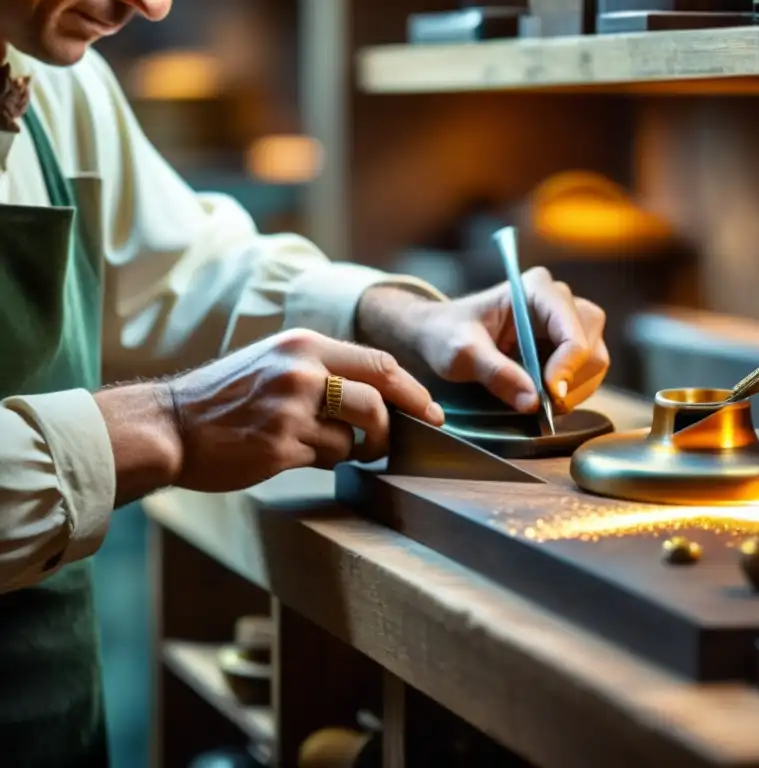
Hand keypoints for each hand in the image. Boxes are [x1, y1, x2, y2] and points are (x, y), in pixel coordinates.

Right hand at [97, 329, 443, 499]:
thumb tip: (382, 396)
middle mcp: (301, 372)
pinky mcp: (281, 446)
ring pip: (355, 436)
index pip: (379, 364)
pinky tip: (295, 454)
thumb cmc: (226, 397)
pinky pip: (328, 458)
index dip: (413, 391)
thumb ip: (325, 370)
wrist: (170, 424)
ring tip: (327, 447)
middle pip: (378, 400)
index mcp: (304, 346)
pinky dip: (324, 461)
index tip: (432, 412)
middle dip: (394, 427)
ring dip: (352, 449)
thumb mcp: (275, 362)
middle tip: (391, 443)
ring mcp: (291, 410)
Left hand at [357, 269, 609, 412]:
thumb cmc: (446, 333)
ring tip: (543, 404)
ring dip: (575, 389)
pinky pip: (586, 371)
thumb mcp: (461, 353)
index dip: (567, 365)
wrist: (439, 334)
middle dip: (574, 379)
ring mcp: (565, 322)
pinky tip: (544, 398)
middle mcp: (557, 300)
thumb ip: (495, 373)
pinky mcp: (564, 344)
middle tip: (546, 404)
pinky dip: (571, 391)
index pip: (572, 329)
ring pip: (595, 360)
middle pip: (592, 343)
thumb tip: (533, 401)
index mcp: (535, 289)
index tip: (548, 395)